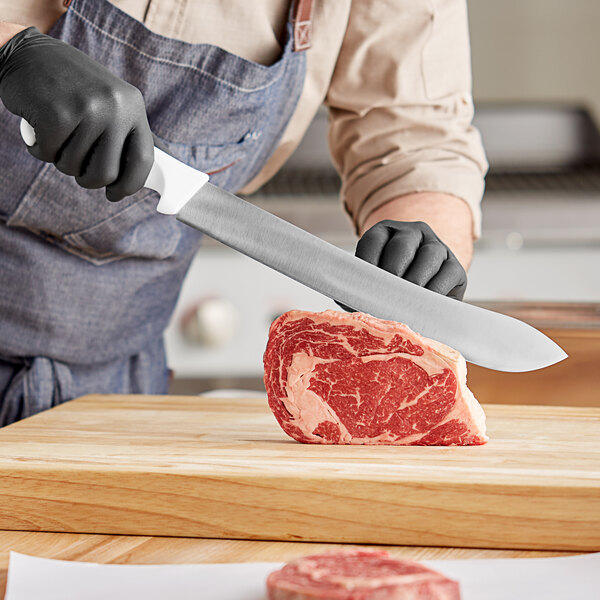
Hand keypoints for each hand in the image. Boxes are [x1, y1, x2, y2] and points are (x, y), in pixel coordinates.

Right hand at [0, 27, 152, 200]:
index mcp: (133, 105)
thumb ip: (123, 134)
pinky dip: (40, 149)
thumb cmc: (71, 87)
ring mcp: (87, 109)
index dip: (130, 185)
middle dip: (87, 179)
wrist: (27, 53)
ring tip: (57, 136)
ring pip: (73, 166)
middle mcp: (115, 106)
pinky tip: (39, 128)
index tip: (116, 194)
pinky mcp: (56, 114)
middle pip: (106, 172)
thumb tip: (137, 179)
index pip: (143, 159)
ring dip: (60, 160)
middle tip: (76, 167)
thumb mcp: (109, 102)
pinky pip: (48, 154)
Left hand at [337, 220, 466, 310]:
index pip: (373, 241)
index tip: (361, 286)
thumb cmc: (389, 291)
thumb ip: (362, 286)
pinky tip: (423, 305)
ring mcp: (436, 247)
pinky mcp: (455, 266)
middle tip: (385, 295)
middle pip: (402, 246)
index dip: (366, 264)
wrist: (424, 300)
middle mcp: (412, 233)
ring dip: (415, 282)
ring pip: (428, 257)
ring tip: (404, 302)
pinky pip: (447, 275)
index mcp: (385, 232)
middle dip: (392, 272)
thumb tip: (350, 299)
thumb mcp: (373, 283)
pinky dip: (434, 291)